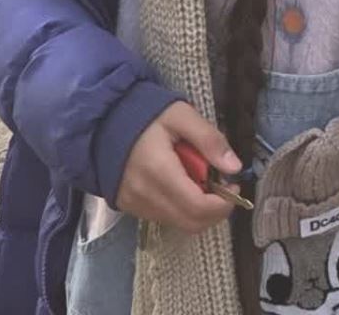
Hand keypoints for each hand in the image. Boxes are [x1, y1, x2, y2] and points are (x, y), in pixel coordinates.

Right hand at [116, 102, 240, 233]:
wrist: (104, 123)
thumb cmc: (146, 116)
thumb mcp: (182, 116)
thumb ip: (209, 140)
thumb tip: (235, 167)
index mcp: (160, 172)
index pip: (198, 207)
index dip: (223, 204)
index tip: (234, 187)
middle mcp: (145, 196)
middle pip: (191, 223)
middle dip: (215, 211)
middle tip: (223, 188)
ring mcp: (135, 205)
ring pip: (179, 223)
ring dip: (199, 210)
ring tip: (201, 182)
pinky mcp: (129, 208)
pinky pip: (164, 218)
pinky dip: (181, 209)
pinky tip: (183, 186)